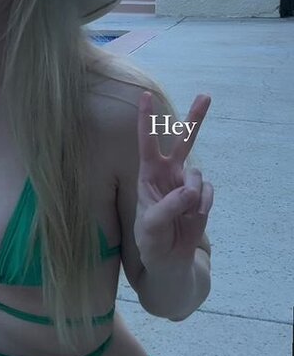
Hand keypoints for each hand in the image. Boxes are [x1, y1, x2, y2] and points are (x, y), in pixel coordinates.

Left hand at [133, 91, 214, 270]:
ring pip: (198, 176)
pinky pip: (208, 195)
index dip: (147, 120)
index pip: (147, 142)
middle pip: (184, 140)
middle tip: (206, 95)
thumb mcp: (150, 225)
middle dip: (196, 118)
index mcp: (149, 174)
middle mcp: (169, 173)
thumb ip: (168, 206)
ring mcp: (188, 183)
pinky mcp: (203, 196)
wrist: (170, 260)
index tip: (146, 96)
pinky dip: (202, 209)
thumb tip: (192, 190)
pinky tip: (191, 219)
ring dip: (192, 198)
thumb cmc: (151, 239)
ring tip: (181, 216)